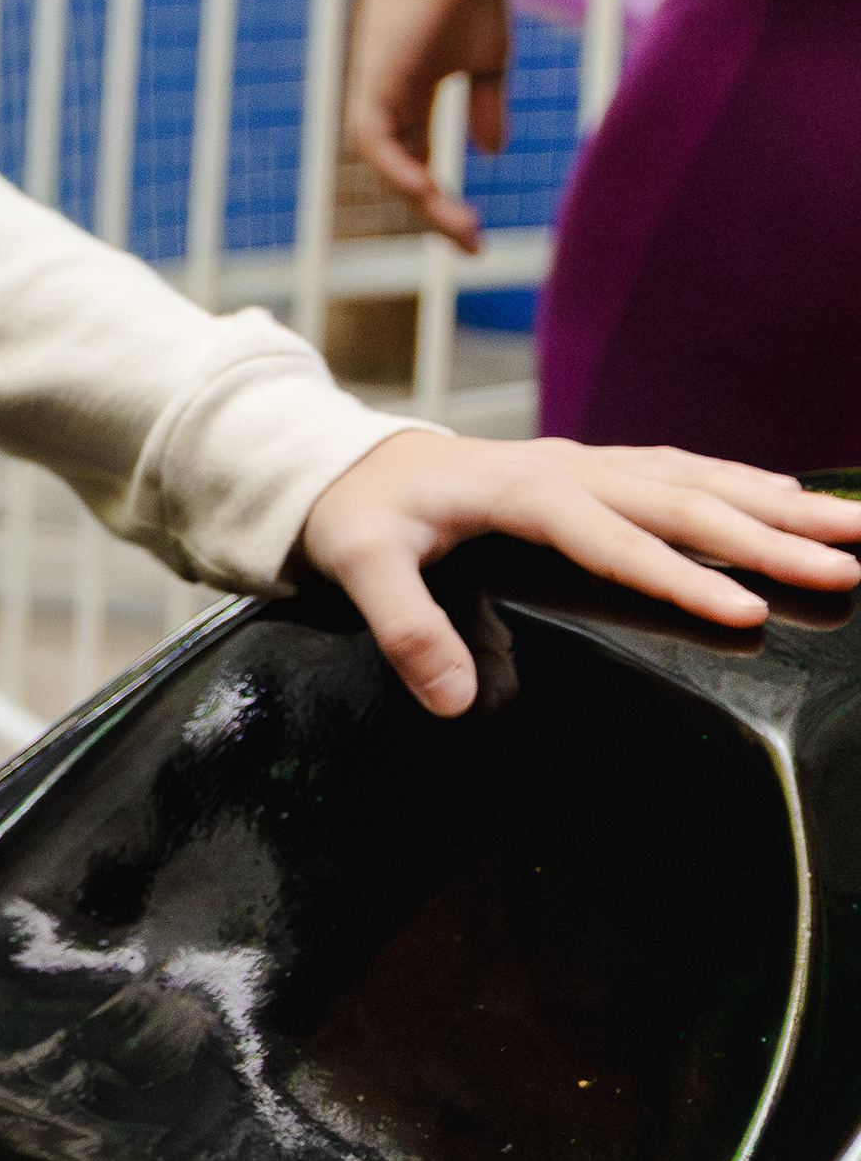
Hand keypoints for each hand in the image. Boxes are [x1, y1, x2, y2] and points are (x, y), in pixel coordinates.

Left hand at [299, 431, 860, 715]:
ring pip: (695, 478)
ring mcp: (585, 463)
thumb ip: (404, 628)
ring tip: (856, 528)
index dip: (676, 576)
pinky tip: (797, 502)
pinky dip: (746, 483)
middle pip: (676, 499)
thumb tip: (456, 701)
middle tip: (848, 565)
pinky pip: (682, 471)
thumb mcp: (356, 563)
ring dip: (776, 503)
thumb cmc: (359, 514)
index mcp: (515, 490)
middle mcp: (564, 467)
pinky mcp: (595, 469)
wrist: (349, 459)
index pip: (609, 536)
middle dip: (765, 535)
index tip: (745, 616)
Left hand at [343, 0, 514, 251]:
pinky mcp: (373, 78)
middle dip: (433, 212)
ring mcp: (375, 88)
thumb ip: (484, 105)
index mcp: (407, 95)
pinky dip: (399, 166)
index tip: (476, 234)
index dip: (441, 198)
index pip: (415, 160)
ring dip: (421, 198)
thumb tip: (491, 150)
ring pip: (385, 162)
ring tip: (460, 228)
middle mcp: (384, 97)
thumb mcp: (484, 62)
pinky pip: (375, 137)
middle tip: (472, 246)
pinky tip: (428, 192)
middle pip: (399, 170)